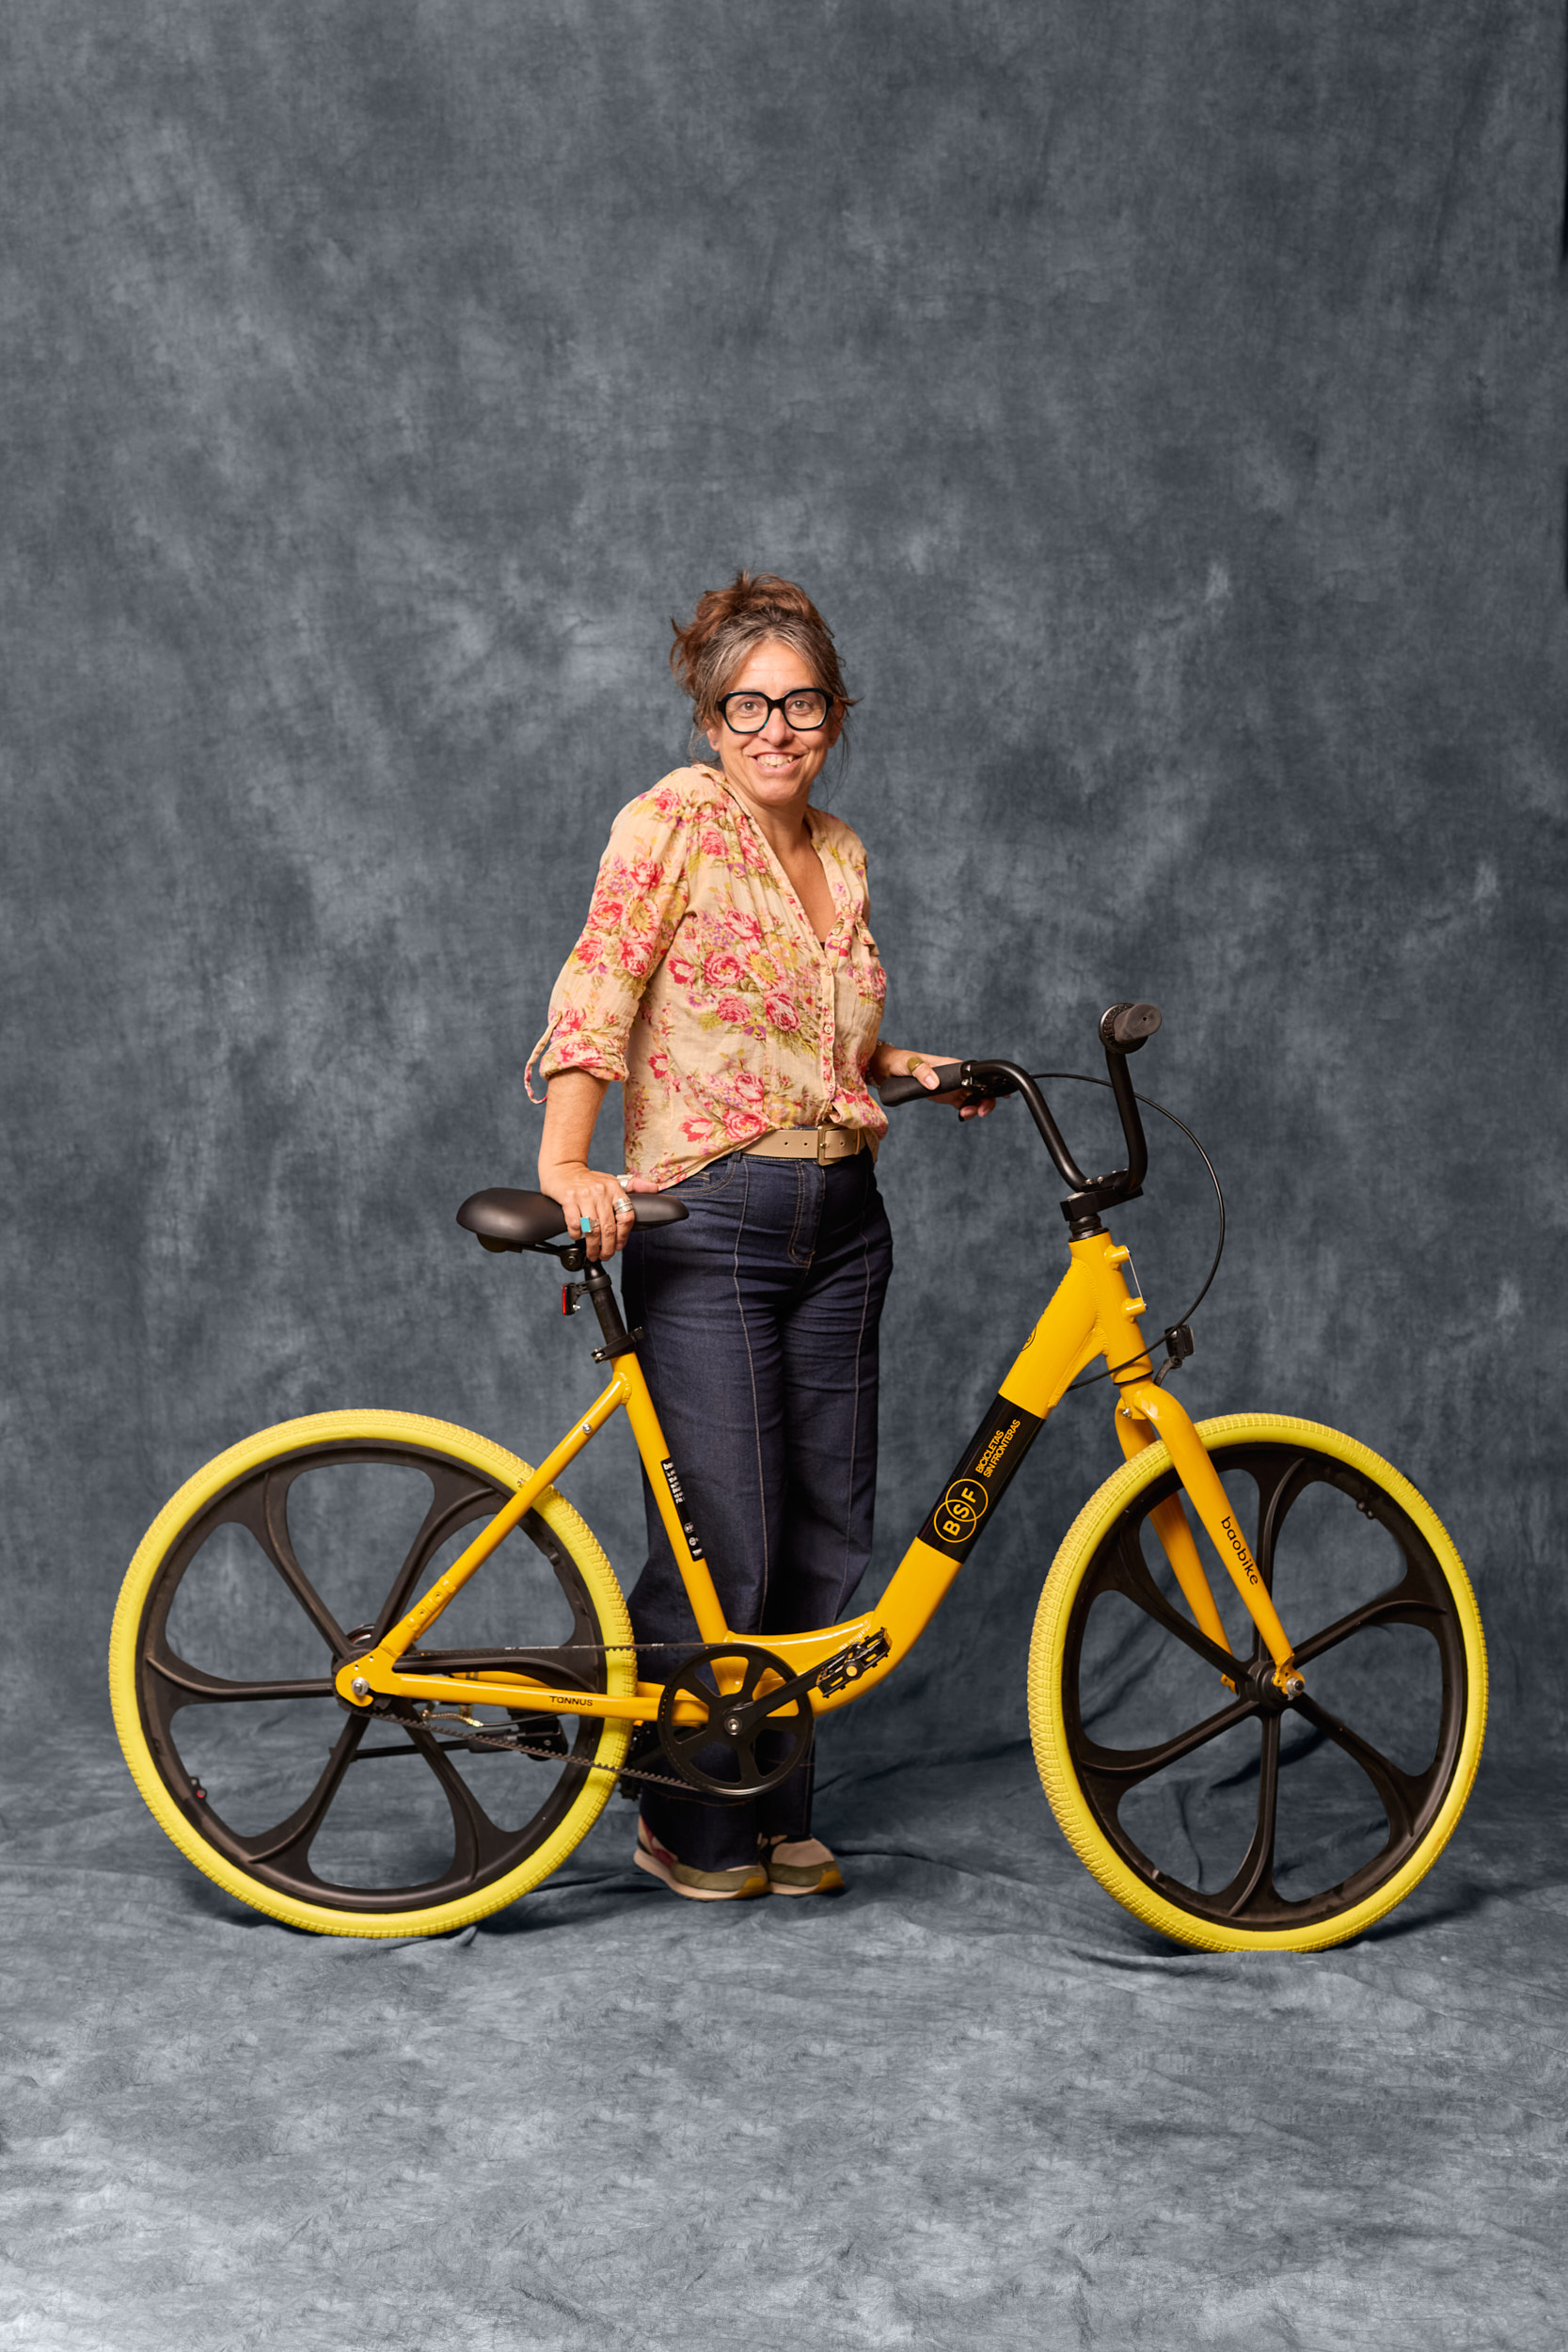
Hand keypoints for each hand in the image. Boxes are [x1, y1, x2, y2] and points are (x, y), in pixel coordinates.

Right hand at [537, 1162, 658, 1262]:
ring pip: (593, 1229)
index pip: (626, 1216)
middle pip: (609, 1227)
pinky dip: (577, 1235)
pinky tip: (578, 1238)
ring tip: (593, 1254)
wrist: (563, 1169)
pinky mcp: (568, 1199)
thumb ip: (635, 1186)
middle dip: (608, 1247)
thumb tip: (655, 1189)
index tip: (620, 1246)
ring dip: (593, 1247)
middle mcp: (601, 1192)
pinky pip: (574, 1224)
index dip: (624, 1235)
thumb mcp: (613, 1180)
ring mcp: (584, 1195)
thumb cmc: (589, 1179)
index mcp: (615, 1188)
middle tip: (606, 1256)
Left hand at [874, 1045, 993, 1121]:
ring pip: (974, 1098)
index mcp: (952, 1065)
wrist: (888, 1068)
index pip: (978, 1073)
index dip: (992, 1083)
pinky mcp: (946, 1095)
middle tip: (980, 1112)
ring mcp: (952, 1086)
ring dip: (975, 1108)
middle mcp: (956, 1076)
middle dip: (986, 1101)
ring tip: (965, 1115)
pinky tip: (962, 1116)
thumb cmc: (901, 1061)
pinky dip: (967, 1112)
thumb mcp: (910, 1064)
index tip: (1000, 1094)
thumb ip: (922, 1071)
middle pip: (981, 1088)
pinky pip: (963, 1105)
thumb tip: (935, 1084)